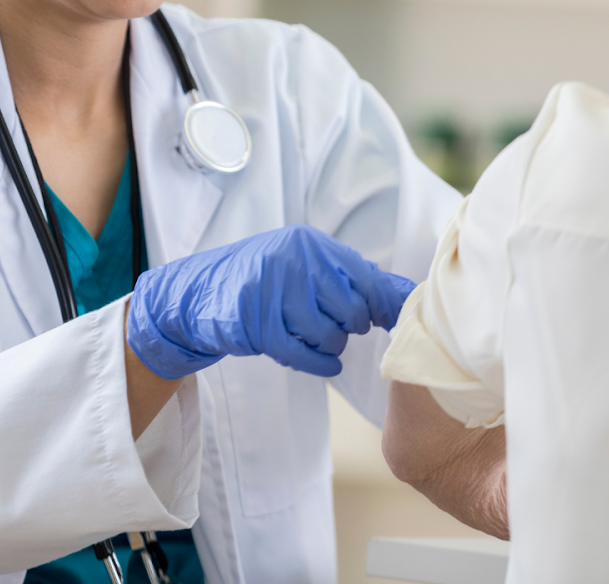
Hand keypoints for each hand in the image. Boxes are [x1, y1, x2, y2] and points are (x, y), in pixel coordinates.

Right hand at [126, 224, 415, 379]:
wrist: (199, 294)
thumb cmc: (263, 282)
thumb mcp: (305, 266)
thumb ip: (353, 278)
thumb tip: (409, 294)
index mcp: (311, 244)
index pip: (366, 280)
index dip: (382, 307)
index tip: (387, 323)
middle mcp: (294, 261)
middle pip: (352, 311)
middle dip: (347, 326)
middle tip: (328, 323)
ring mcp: (274, 292)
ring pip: (330, 335)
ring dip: (327, 345)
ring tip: (307, 335)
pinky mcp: (258, 325)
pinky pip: (305, 355)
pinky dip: (319, 364)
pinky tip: (323, 363)